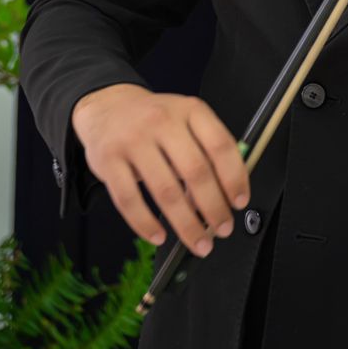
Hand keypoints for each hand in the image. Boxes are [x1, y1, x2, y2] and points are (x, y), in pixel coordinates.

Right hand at [71, 83, 249, 255]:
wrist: (108, 106)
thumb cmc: (154, 121)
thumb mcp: (185, 120)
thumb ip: (206, 150)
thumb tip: (226, 194)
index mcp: (189, 110)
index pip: (220, 145)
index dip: (234, 177)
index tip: (240, 202)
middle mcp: (162, 121)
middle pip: (195, 171)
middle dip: (214, 208)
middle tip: (222, 229)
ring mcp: (133, 140)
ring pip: (165, 191)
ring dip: (186, 224)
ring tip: (199, 242)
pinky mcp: (108, 160)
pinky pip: (128, 200)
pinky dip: (145, 224)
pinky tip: (159, 236)